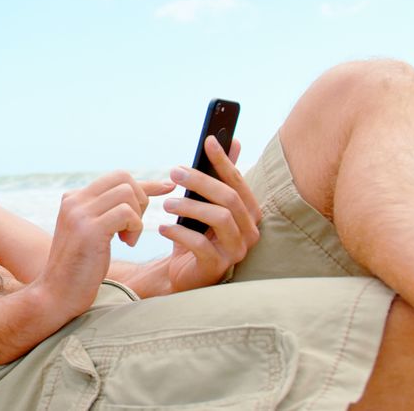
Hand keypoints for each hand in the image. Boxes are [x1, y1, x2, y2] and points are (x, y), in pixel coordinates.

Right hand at [35, 171, 174, 318]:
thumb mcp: (93, 231)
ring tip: (127, 238)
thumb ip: (109, 211)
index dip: (144, 184)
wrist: (57, 294)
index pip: (116, 177)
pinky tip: (126, 244)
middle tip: (133, 227)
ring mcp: (80, 213)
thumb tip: (145, 192)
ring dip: (137, 217)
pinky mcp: (90, 229)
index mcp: (73, 198)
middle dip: (140, 200)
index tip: (166, 187)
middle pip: (123, 178)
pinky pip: (127, 213)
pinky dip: (135, 228)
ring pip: (127, 194)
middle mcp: (74, 200)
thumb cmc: (80, 268)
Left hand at [160, 136, 261, 292]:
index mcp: (249, 213)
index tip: (207, 141)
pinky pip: (201, 244)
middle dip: (201, 181)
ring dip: (191, 206)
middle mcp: (250, 232)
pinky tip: (164, 227)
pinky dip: (179, 232)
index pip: (238, 183)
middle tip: (175, 172)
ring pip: (220, 218)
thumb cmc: (196, 235)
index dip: (223, 161)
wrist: (182, 274)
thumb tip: (232, 140)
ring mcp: (237, 251)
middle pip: (229, 198)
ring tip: (168, 203)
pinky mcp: (218, 267)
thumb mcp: (205, 204)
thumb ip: (219, 176)